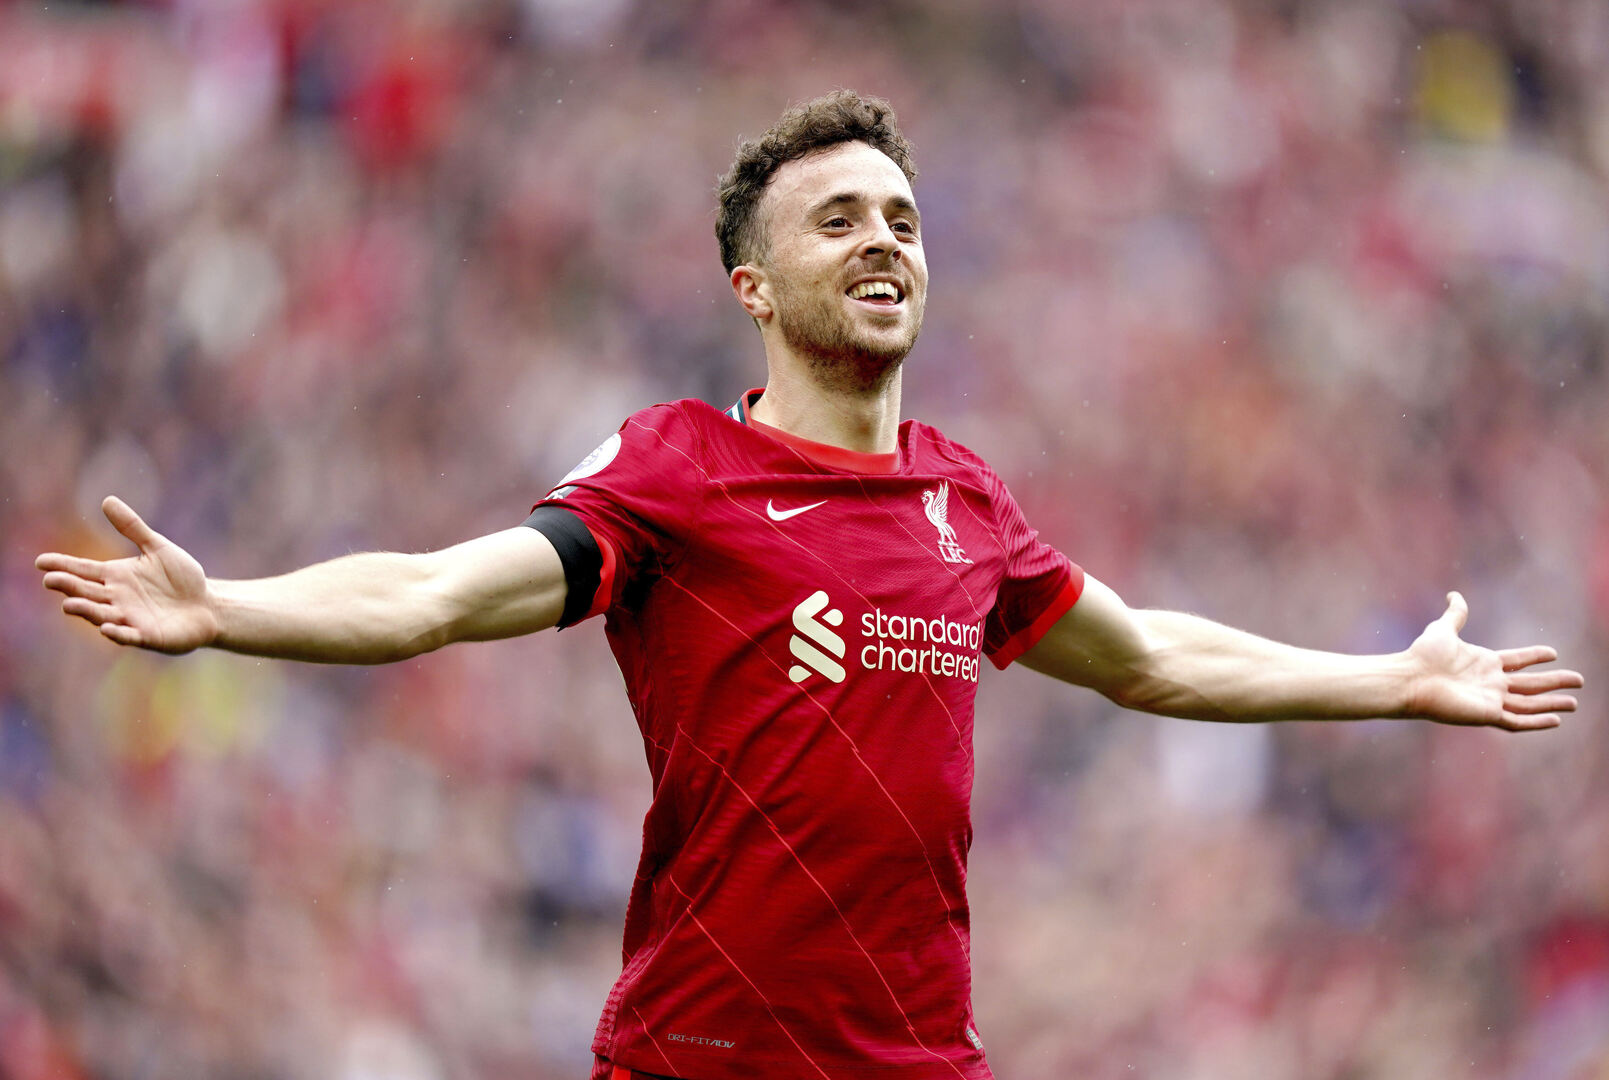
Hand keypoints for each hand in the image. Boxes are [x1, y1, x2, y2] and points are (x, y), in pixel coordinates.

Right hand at [36, 496, 218, 653]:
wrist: (208, 605)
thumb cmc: (181, 577)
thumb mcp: (158, 548)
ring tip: (69, 604)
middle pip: (86, 592)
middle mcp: (117, 598)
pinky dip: (117, 633)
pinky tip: (107, 628)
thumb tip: (107, 499)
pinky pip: (128, 635)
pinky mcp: (147, 636)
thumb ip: (132, 527)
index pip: (83, 570)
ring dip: (86, 610)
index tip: (41, 561)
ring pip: (101, 615)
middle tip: (50, 580)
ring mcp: (129, 618)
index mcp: (116, 576)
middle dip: (68, 587)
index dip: (62, 565)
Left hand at [1406, 592, 1582, 730]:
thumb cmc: (1422, 655)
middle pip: (1531, 683)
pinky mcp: (1487, 715)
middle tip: (1579, 680)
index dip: (1535, 657)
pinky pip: (1517, 721)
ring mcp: (1490, 700)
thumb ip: (1456, 614)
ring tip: (1574, 703)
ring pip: (1529, 704)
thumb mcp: (1443, 629)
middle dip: (1555, 682)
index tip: (1553, 653)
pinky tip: (1555, 721)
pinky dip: (1536, 722)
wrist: (1409, 678)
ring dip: (1552, 703)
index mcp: (1485, 663)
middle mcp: (1491, 682)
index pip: (1518, 660)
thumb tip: (1454, 594)